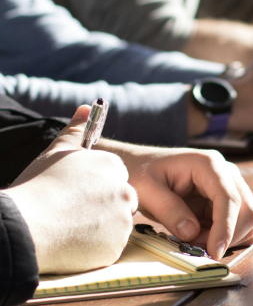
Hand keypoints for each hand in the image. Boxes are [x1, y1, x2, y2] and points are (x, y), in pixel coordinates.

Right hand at [5, 106, 137, 273]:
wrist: (26, 226)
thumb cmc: (39, 186)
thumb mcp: (56, 152)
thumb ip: (75, 130)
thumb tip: (86, 108)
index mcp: (113, 167)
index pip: (116, 176)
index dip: (97, 186)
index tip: (79, 193)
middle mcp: (124, 190)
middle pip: (121, 199)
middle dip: (104, 205)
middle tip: (74, 212)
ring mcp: (123, 220)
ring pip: (117, 223)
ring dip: (101, 226)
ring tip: (71, 226)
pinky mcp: (116, 246)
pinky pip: (110, 246)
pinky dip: (96, 246)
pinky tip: (74, 242)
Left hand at [95, 141, 252, 259]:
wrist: (141, 166)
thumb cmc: (142, 172)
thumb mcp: (146, 190)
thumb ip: (169, 210)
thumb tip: (191, 232)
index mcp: (209, 164)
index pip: (229, 197)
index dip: (226, 227)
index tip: (214, 252)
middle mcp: (225, 172)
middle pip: (246, 209)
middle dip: (226, 235)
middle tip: (195, 247)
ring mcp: (228, 185)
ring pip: (245, 218)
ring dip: (225, 237)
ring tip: (194, 240)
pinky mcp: (225, 200)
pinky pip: (238, 223)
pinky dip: (226, 237)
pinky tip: (203, 237)